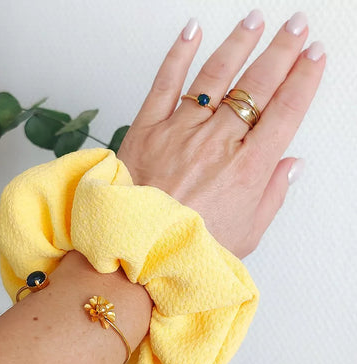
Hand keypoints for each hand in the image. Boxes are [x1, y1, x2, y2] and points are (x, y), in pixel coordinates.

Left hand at [117, 11, 324, 258]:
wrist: (137, 252)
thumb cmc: (189, 247)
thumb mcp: (246, 234)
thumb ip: (272, 195)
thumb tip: (291, 164)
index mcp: (246, 170)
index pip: (285, 113)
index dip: (304, 80)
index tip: (314, 58)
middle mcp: (217, 144)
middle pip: (257, 86)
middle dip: (282, 51)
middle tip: (296, 28)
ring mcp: (180, 132)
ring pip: (215, 76)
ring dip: (239, 44)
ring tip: (256, 22)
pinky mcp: (147, 129)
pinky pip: (164, 83)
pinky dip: (178, 53)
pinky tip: (192, 31)